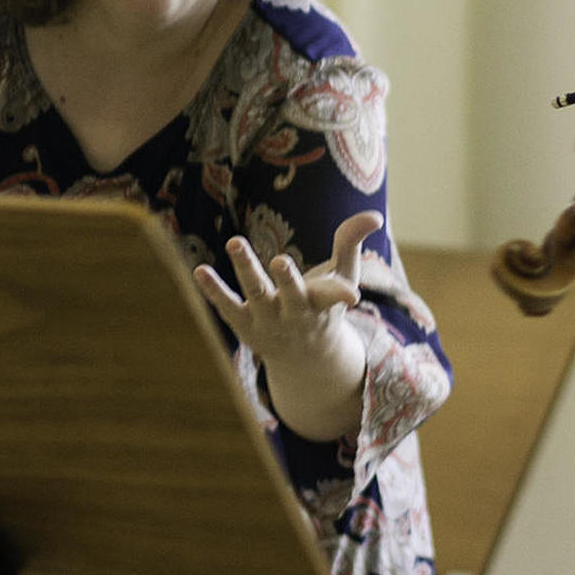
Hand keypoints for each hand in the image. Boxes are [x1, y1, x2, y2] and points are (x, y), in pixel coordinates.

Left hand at [194, 209, 381, 372]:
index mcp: (324, 303)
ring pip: (257, 294)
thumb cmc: (324, 307)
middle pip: (292, 295)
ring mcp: (268, 320)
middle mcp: (296, 314)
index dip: (344, 294)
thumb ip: (352, 241)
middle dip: (288, 279)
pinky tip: (199, 270)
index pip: (336, 296)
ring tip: (236, 241)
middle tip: (281, 261)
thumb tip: (375, 215)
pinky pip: (227, 306)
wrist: (303, 358)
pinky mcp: (244, 324)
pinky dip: (214, 290)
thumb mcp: (343, 276)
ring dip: (247, 269)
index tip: (353, 297)